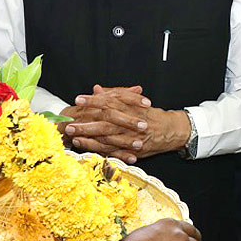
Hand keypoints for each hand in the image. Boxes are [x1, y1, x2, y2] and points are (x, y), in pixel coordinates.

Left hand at [63, 85, 189, 162]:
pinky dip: (102, 151)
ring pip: (108, 138)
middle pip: (105, 122)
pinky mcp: (133, 149)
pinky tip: (88, 150)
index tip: (78, 99)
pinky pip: (115, 151)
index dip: (93, 101)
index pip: (109, 102)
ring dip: (90, 139)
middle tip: (70, 124)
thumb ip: (113, 95)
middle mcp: (130, 122)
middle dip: (86, 124)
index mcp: (129, 107)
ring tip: (74, 138)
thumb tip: (96, 89)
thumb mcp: (132, 101)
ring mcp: (131, 137)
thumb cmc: (148, 115)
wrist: (170, 130)